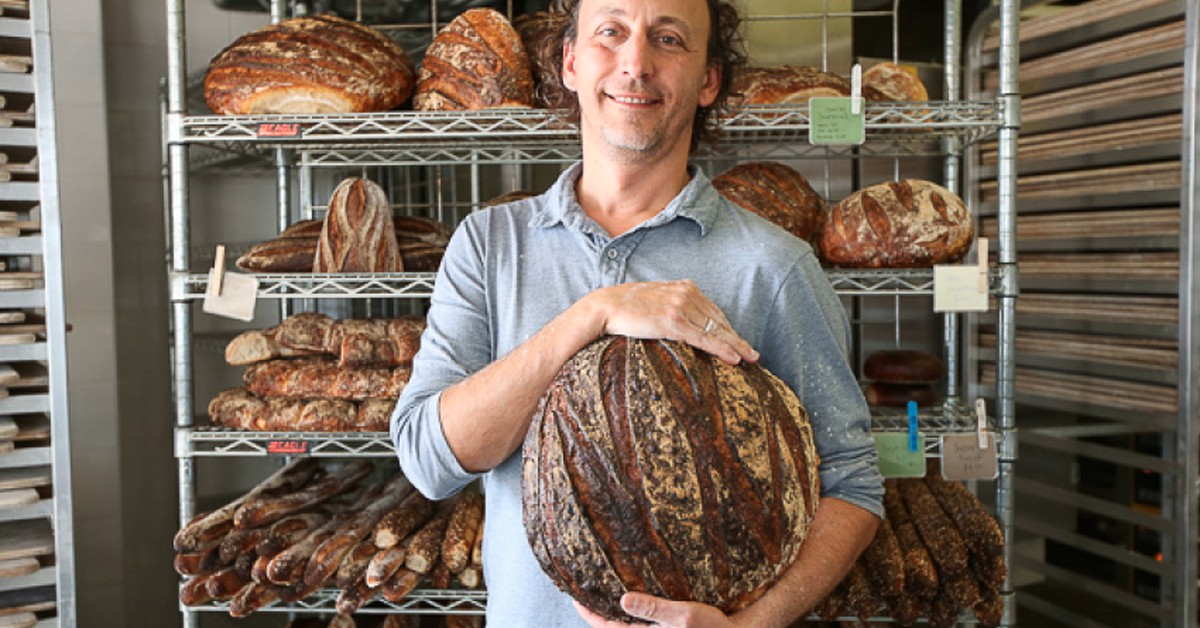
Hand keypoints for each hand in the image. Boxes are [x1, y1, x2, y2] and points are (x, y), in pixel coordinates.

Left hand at [575, 593, 735, 627]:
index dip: (589, 614)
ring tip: (606, 588)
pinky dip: (634, 608)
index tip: (575, 597)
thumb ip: (654, 609)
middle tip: (586, 590)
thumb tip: (623, 600)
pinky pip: (642, 620)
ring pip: (628, 623)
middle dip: (599, 610)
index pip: (608, 627)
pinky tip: (635, 592)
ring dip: (615, 609)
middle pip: (615, 625)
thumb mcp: (684, 616)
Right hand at [587, 280, 758, 364]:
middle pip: (719, 321)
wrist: (606, 306)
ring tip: (750, 359)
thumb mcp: (658, 301)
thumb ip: (675, 306)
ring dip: (735, 346)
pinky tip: (734, 358)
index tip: (740, 342)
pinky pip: (703, 339)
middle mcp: (687, 293)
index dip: (729, 329)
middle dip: (737, 339)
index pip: (714, 311)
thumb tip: (685, 324)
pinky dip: (722, 349)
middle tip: (754, 354)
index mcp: (685, 287)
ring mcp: (681, 307)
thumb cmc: (627, 307)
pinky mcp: (673, 321)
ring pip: (716, 330)